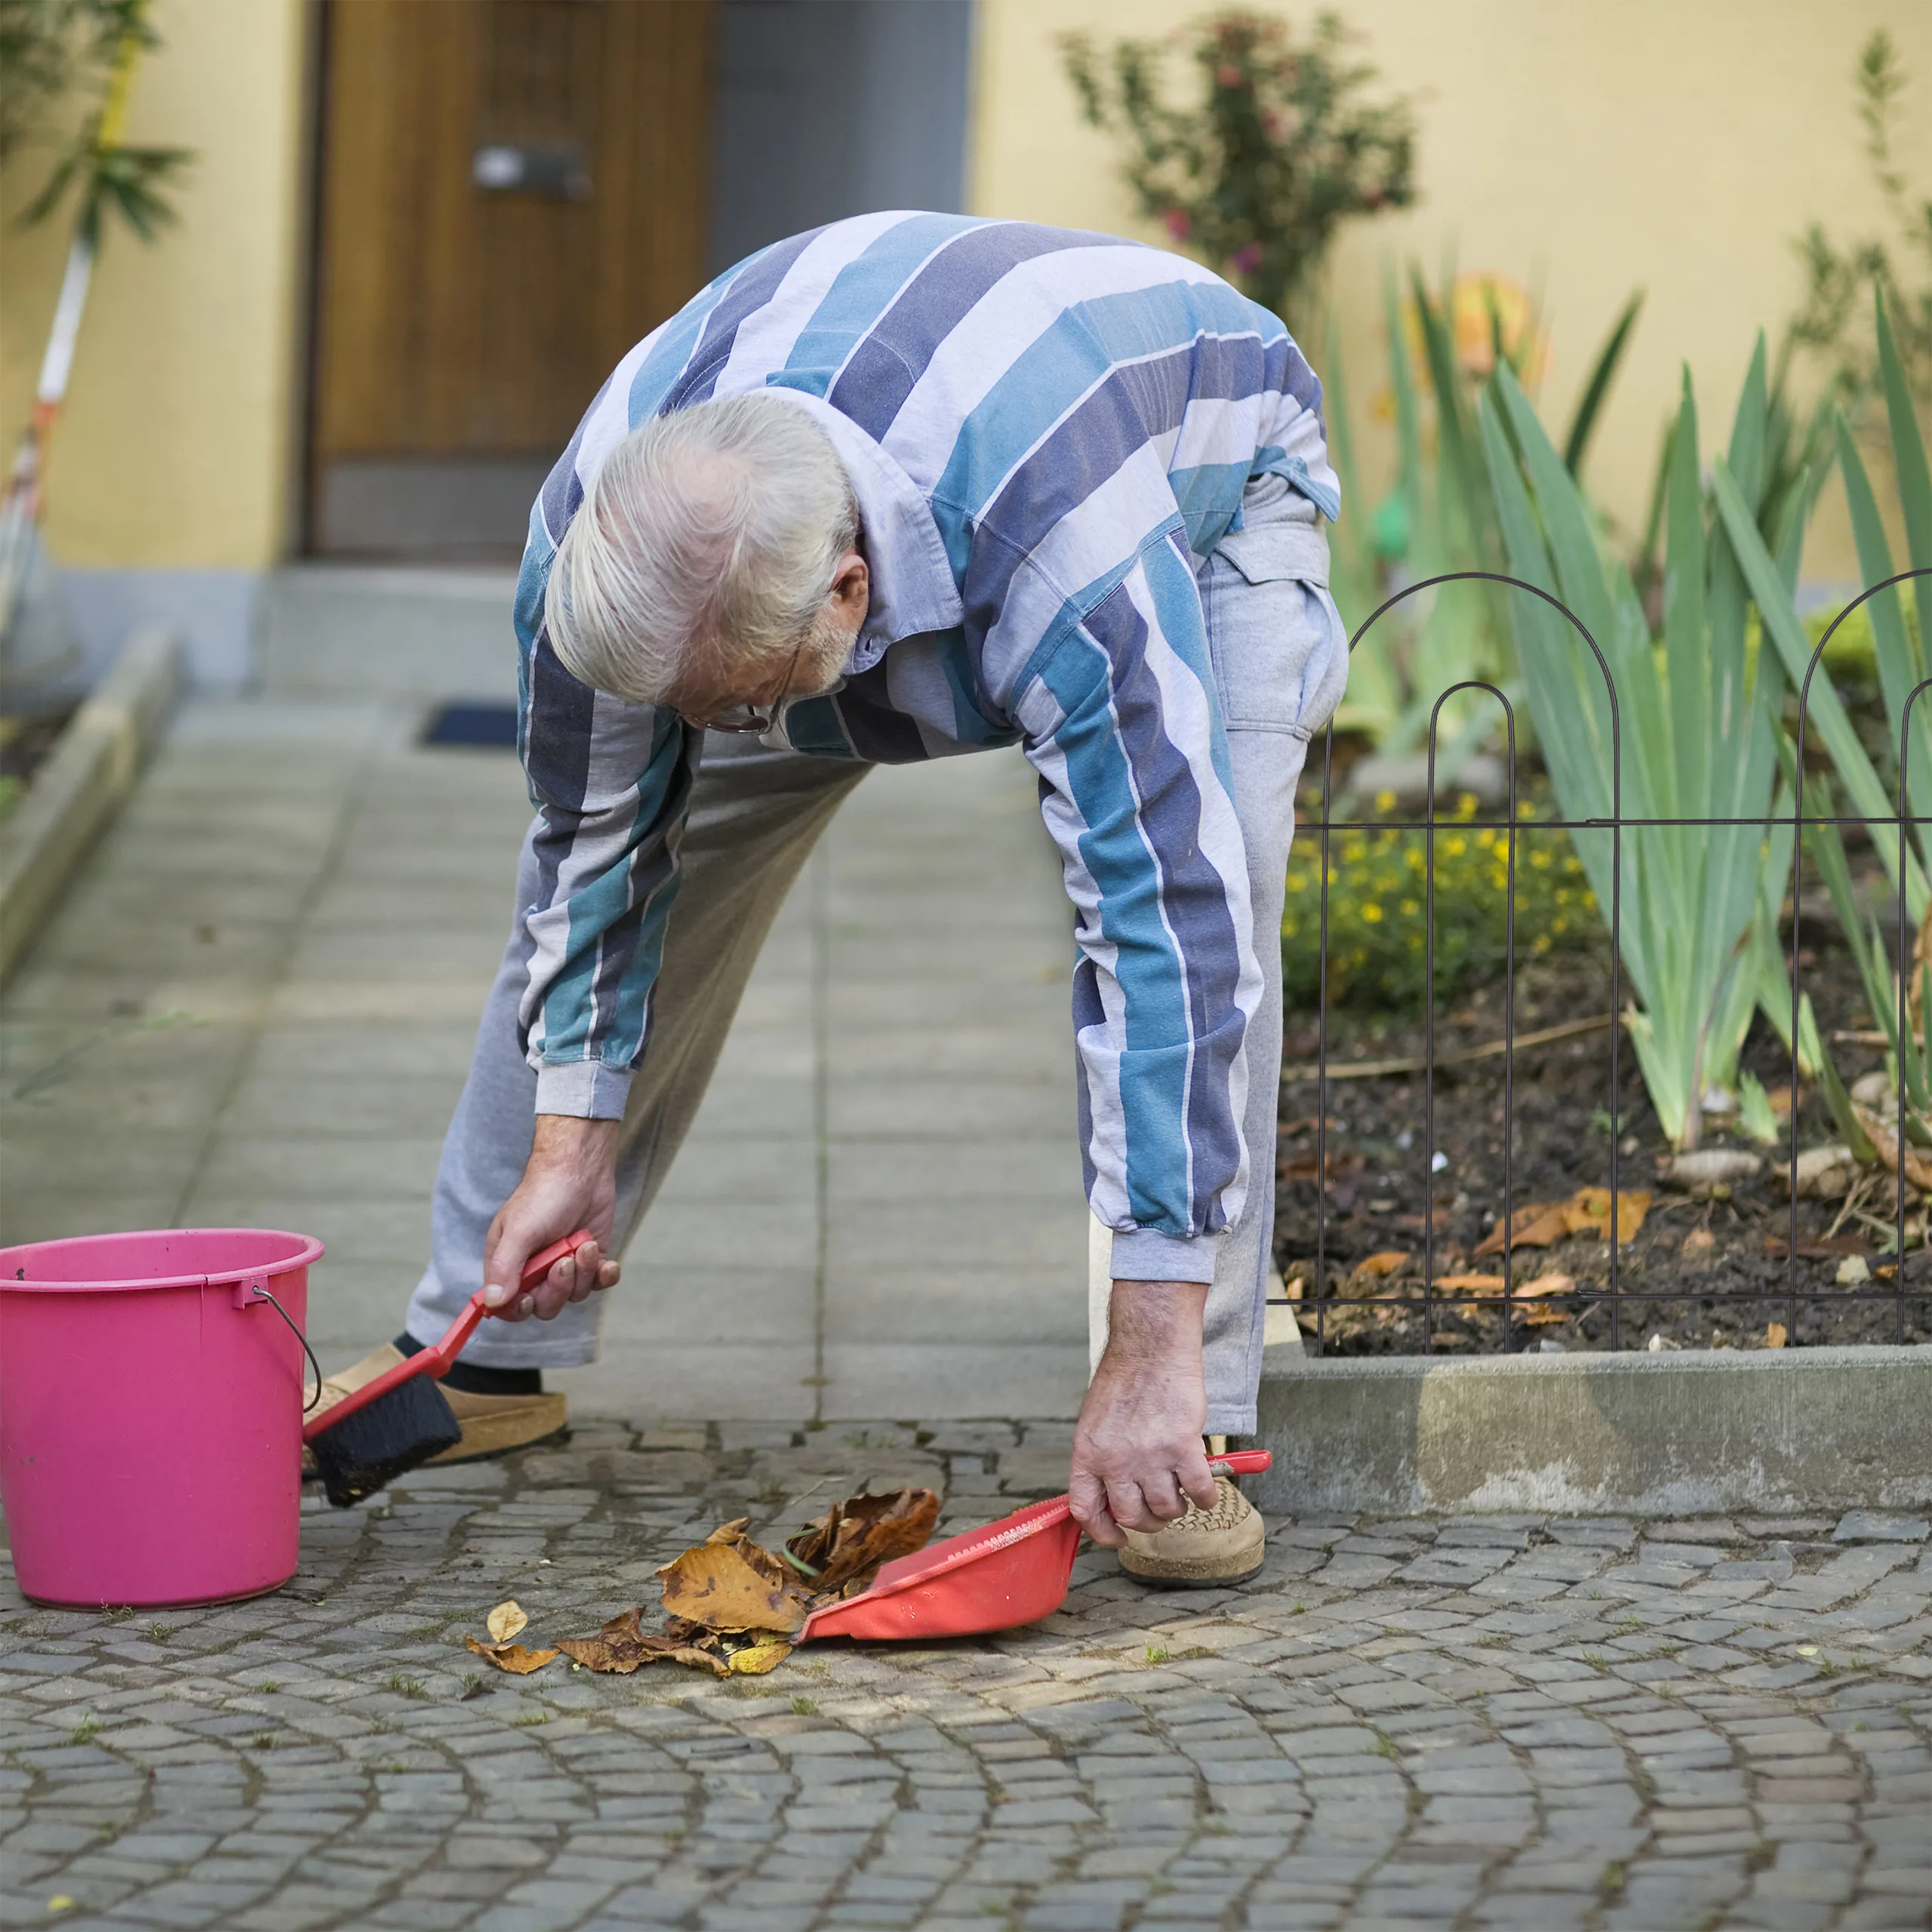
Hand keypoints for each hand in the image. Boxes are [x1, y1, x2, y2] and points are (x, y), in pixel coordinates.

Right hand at [482, 1115, 622, 1320]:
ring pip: (574, 1295)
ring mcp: (564, 1265)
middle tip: (565, 1261)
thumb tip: (492, 1302)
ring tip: (585, 1245)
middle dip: (557, 1288)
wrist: (581, 1168)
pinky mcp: (590, 1259)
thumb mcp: (519, 1230)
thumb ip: (505, 1267)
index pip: (507, 1306)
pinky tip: (606, 1261)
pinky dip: (604, 1275)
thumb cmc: (543, 1194)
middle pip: (544, 1306)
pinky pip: (599, 1283)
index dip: (518, 1309)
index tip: (530, 1296)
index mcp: (508, 1264)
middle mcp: (535, 1269)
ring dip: (583, 1273)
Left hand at [1069, 1280, 1216, 1546]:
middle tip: (1159, 1509)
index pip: (1085, 1510)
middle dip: (1147, 1521)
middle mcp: (1115, 1460)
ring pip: (1167, 1510)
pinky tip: (1206, 1489)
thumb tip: (1110, 1499)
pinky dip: (1206, 1497)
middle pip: (1131, 1517)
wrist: (1151, 1347)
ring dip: (1177, 1507)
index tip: (1118, 1537)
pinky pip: (1199, 1492)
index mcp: (1088, 1454)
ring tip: (1180, 1490)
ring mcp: (1149, 1456)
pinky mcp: (1182, 1447)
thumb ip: (1100, 1460)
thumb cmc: (1124, 1380)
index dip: (1102, 1533)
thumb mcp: (1095, 1422)